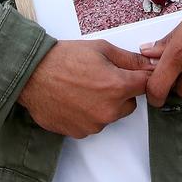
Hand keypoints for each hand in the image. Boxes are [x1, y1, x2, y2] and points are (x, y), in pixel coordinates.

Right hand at [18, 39, 154, 137]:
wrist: (33, 74)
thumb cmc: (64, 59)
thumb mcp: (101, 48)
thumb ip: (129, 59)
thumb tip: (148, 64)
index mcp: (117, 86)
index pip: (145, 85)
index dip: (139, 76)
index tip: (132, 73)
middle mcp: (109, 110)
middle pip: (130, 103)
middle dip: (122, 90)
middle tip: (102, 77)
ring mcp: (95, 124)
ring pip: (111, 114)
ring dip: (105, 103)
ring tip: (84, 86)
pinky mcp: (81, 132)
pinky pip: (94, 123)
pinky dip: (89, 113)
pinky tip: (76, 98)